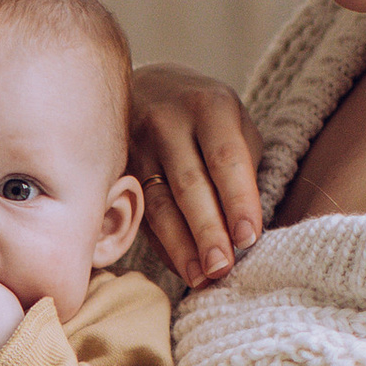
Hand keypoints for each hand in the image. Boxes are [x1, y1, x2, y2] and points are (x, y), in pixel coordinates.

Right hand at [129, 64, 265, 283]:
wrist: (148, 87)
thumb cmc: (205, 115)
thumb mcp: (233, 123)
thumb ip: (242, 168)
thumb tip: (244, 233)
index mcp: (208, 105)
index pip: (225, 158)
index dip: (238, 200)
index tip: (248, 238)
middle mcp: (168, 122)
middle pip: (189, 185)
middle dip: (207, 231)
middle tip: (222, 268)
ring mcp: (136, 146)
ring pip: (159, 204)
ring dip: (181, 247)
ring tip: (200, 278)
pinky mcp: (117, 170)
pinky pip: (142, 214)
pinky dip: (163, 245)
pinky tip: (181, 267)